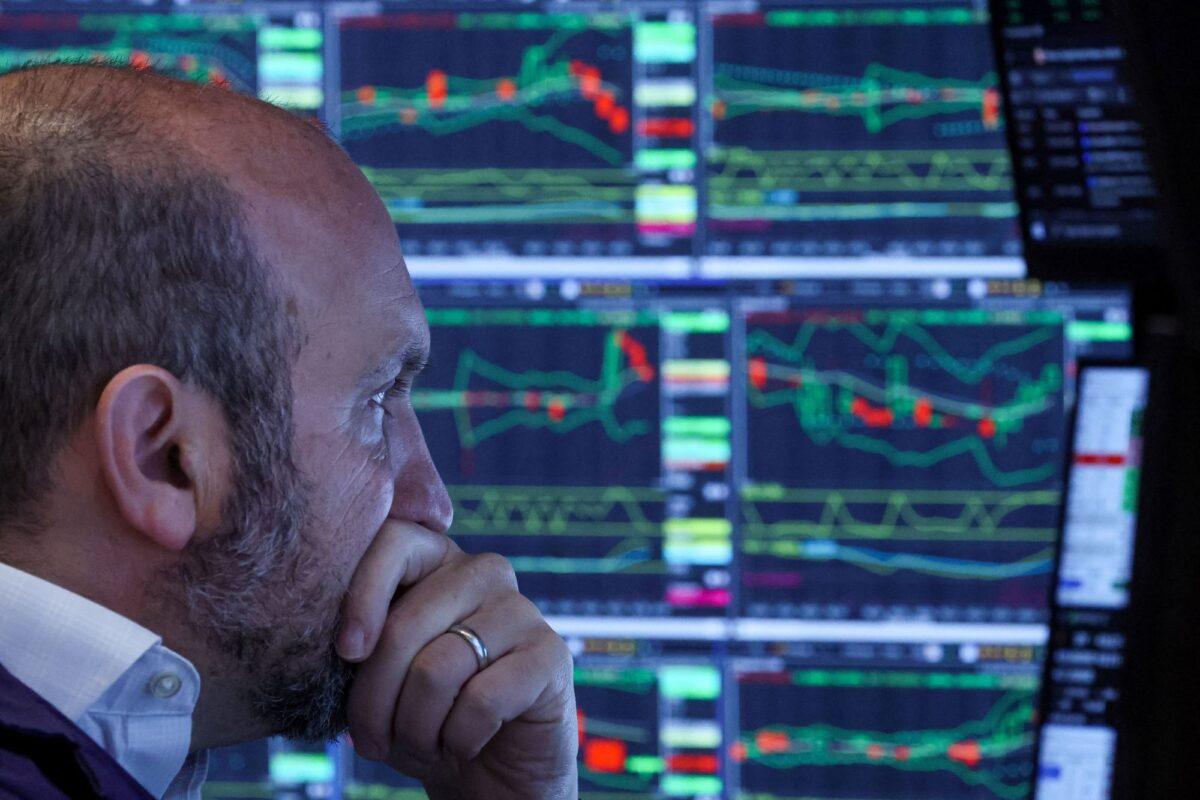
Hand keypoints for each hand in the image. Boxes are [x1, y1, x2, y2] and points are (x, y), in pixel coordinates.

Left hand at [336, 520, 578, 799]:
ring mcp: (520, 610)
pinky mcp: (549, 654)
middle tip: (371, 742)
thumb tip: (340, 640)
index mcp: (436, 561)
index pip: (393, 540)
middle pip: (405, 624)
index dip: (361, 594)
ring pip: (437, 670)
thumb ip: (358, 643)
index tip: (347, 653)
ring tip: (421, 746)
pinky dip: (458, 740)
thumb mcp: (378, 677)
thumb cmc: (424, 716)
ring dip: (415, 729)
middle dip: (375, 699)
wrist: (489, 770)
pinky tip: (464, 745)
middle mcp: (482, 572)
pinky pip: (481, 701)